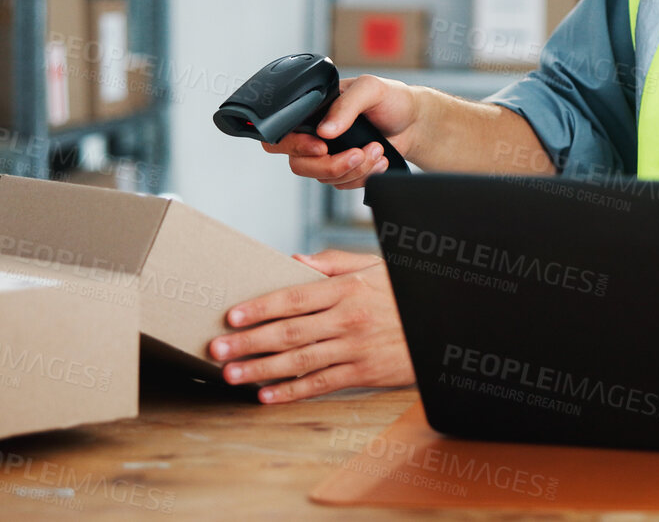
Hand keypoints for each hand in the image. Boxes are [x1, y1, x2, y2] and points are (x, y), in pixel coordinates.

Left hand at [207, 249, 413, 402]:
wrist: (440, 324)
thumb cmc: (403, 292)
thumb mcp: (375, 267)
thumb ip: (334, 264)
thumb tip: (296, 261)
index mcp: (347, 290)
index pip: (294, 298)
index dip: (260, 308)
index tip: (232, 316)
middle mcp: (348, 319)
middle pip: (289, 332)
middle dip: (249, 342)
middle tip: (218, 349)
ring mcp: (355, 349)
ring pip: (299, 361)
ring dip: (261, 369)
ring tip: (232, 374)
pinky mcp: (363, 373)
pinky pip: (320, 384)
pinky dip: (292, 392)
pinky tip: (267, 396)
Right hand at [262, 74, 419, 188]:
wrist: (414, 122)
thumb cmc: (391, 99)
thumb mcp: (370, 89)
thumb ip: (346, 105)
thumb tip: (325, 130)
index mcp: (312, 111)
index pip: (282, 134)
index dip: (296, 146)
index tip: (322, 147)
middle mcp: (314, 134)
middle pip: (299, 164)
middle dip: (330, 164)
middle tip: (358, 153)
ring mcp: (327, 155)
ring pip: (323, 177)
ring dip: (354, 169)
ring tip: (377, 150)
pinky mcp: (343, 170)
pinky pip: (342, 185)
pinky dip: (363, 176)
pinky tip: (379, 161)